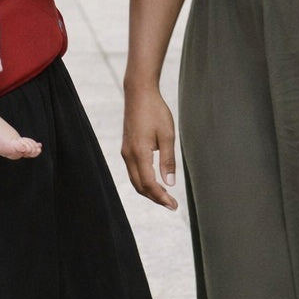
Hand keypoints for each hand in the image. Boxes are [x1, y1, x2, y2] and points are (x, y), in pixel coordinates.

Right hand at [121, 86, 177, 209]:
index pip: (149, 184)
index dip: (161, 197)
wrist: (138, 93)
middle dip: (155, 198)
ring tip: (165, 195)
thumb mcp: (167, 135)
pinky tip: (155, 180)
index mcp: (139, 152)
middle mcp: (129, 155)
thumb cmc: (155, 111)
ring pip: (135, 180)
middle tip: (171, 204)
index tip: (173, 205)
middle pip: (139, 186)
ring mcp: (126, 151)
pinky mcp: (126, 148)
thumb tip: (170, 182)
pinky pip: (133, 171)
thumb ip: (168, 160)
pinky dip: (143, 181)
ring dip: (149, 190)